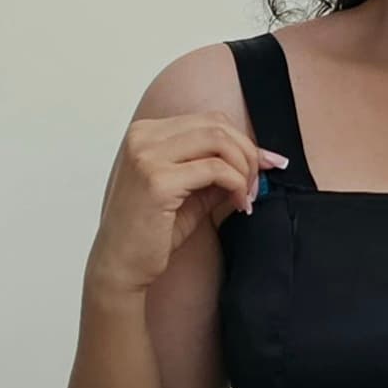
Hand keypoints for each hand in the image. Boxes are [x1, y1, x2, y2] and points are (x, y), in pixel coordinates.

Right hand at [86, 114, 289, 296]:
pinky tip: (239, 205)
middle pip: (217, 126)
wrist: (121, 266)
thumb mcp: (190, 193)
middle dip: (248, 153)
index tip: (266, 164)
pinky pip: (216, 170)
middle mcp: (143, 138)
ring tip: (248, 196)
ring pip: (219, 141)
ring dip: (244, 168)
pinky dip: (237, 185)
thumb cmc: (150, 233)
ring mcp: (147, 156)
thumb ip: (218, 172)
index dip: (243, 141)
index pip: (209, 121)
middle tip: (258, 184)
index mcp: (147, 134)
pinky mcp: (157, 181)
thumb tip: (259, 160)